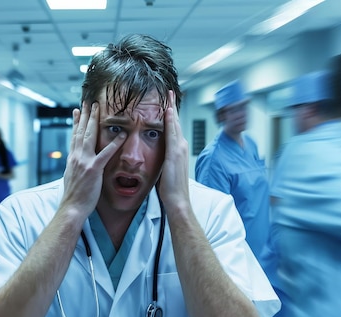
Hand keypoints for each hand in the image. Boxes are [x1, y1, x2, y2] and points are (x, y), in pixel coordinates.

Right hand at [61, 102, 125, 215]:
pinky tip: (122, 134)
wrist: (71, 207)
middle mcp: (76, 157)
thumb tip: (75, 163)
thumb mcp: (70, 177)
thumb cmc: (73, 197)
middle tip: (89, 102)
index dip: (76, 122)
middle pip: (81, 131)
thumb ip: (75, 167)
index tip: (77, 110)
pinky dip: (115, 143)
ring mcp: (84, 162)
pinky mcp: (94, 169)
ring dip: (95, 120)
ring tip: (99, 108)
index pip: (74, 136)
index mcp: (72, 159)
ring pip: (90, 136)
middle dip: (85, 115)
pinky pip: (106, 153)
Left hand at [157, 90, 190, 208]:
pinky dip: (171, 121)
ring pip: (175, 124)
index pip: (174, 129)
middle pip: (176, 123)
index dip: (171, 116)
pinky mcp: (175, 153)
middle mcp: (181, 147)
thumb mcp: (167, 171)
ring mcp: (180, 149)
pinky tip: (168, 111)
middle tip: (170, 93)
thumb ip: (165, 161)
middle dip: (173, 107)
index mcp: (178, 151)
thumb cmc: (171, 189)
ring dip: (172, 109)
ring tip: (169, 96)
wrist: (178, 200)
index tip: (167, 104)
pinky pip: (172, 133)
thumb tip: (159, 158)